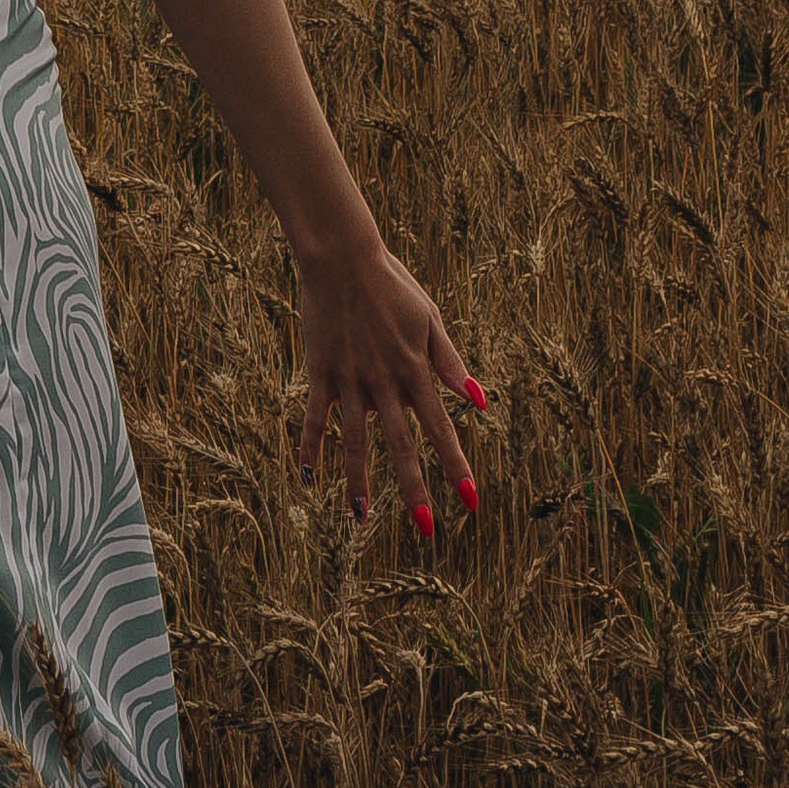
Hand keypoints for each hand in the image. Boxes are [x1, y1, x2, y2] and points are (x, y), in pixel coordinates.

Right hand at [294, 232, 484, 533]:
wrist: (342, 257)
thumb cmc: (392, 284)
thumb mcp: (430, 319)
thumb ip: (451, 363)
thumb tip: (482, 401)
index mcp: (414, 370)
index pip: (441, 428)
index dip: (456, 465)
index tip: (470, 500)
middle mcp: (384, 382)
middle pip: (401, 445)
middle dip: (415, 489)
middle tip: (427, 530)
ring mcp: (349, 380)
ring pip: (355, 441)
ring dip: (358, 481)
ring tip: (361, 519)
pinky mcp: (320, 372)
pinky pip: (312, 418)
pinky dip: (309, 447)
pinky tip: (306, 478)